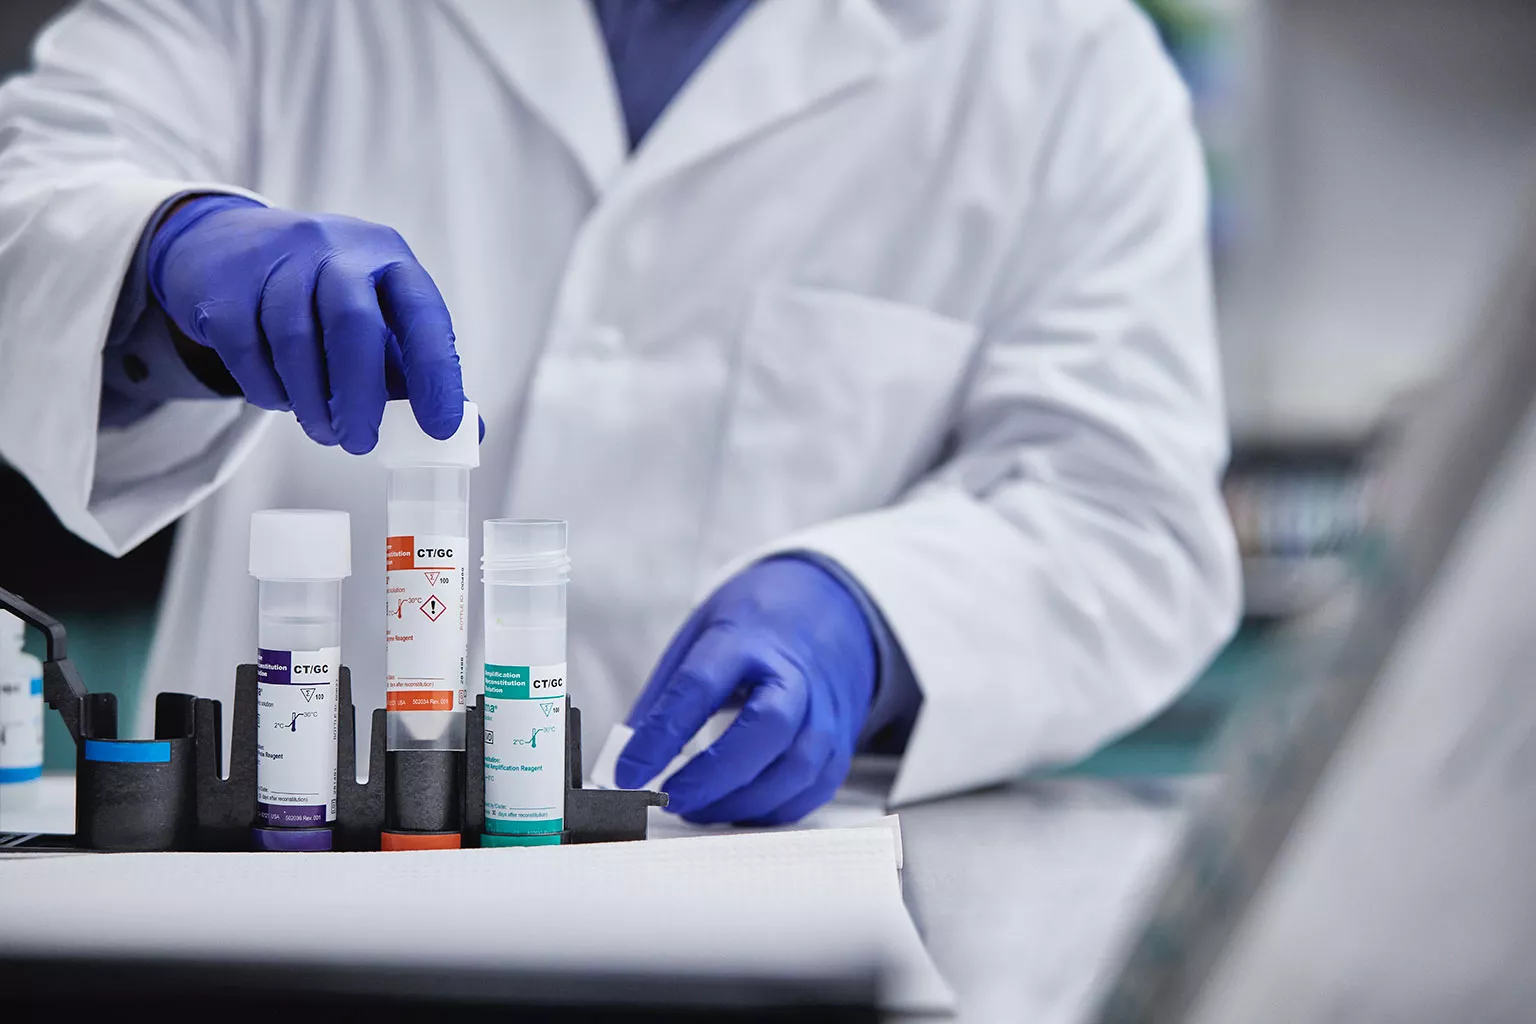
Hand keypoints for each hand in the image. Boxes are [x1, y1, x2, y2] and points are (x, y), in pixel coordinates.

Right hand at [148, 195, 465, 452]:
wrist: (225, 247)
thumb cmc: (322, 296)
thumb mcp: (379, 317)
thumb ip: (418, 370)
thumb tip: (467, 432)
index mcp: (386, 256)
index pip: (423, 313)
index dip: (435, 373)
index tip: (440, 428)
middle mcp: (333, 247)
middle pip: (352, 322)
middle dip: (360, 396)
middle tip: (360, 443)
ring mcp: (274, 260)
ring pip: (294, 340)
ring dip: (312, 402)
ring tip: (325, 431)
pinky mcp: (223, 286)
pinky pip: (247, 351)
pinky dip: (269, 390)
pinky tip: (284, 400)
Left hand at [615, 557, 876, 824]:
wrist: (829, 613)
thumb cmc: (754, 629)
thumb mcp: (700, 636)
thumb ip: (666, 694)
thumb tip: (628, 755)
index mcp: (748, 639)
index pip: (702, 686)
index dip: (662, 733)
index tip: (628, 771)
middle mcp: (796, 675)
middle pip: (767, 728)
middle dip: (714, 775)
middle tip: (670, 797)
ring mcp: (826, 711)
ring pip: (796, 768)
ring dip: (740, 802)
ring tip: (696, 809)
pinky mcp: (839, 745)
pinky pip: (810, 790)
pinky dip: (769, 810)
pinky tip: (735, 808)